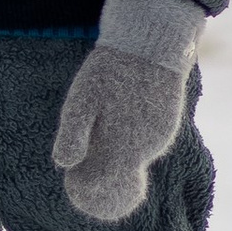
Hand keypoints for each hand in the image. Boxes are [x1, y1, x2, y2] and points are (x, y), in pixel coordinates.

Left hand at [52, 0, 207, 220]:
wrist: (151, 43)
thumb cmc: (110, 70)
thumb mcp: (82, 98)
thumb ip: (72, 134)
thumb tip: (64, 165)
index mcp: (121, 148)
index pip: (102, 186)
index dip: (86, 187)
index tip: (73, 178)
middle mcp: (145, 150)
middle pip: (120, 175)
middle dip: (101, 171)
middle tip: (82, 159)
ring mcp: (160, 138)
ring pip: (133, 157)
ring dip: (116, 152)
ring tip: (102, 129)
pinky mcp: (167, 126)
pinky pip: (146, 143)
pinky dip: (132, 139)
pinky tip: (121, 118)